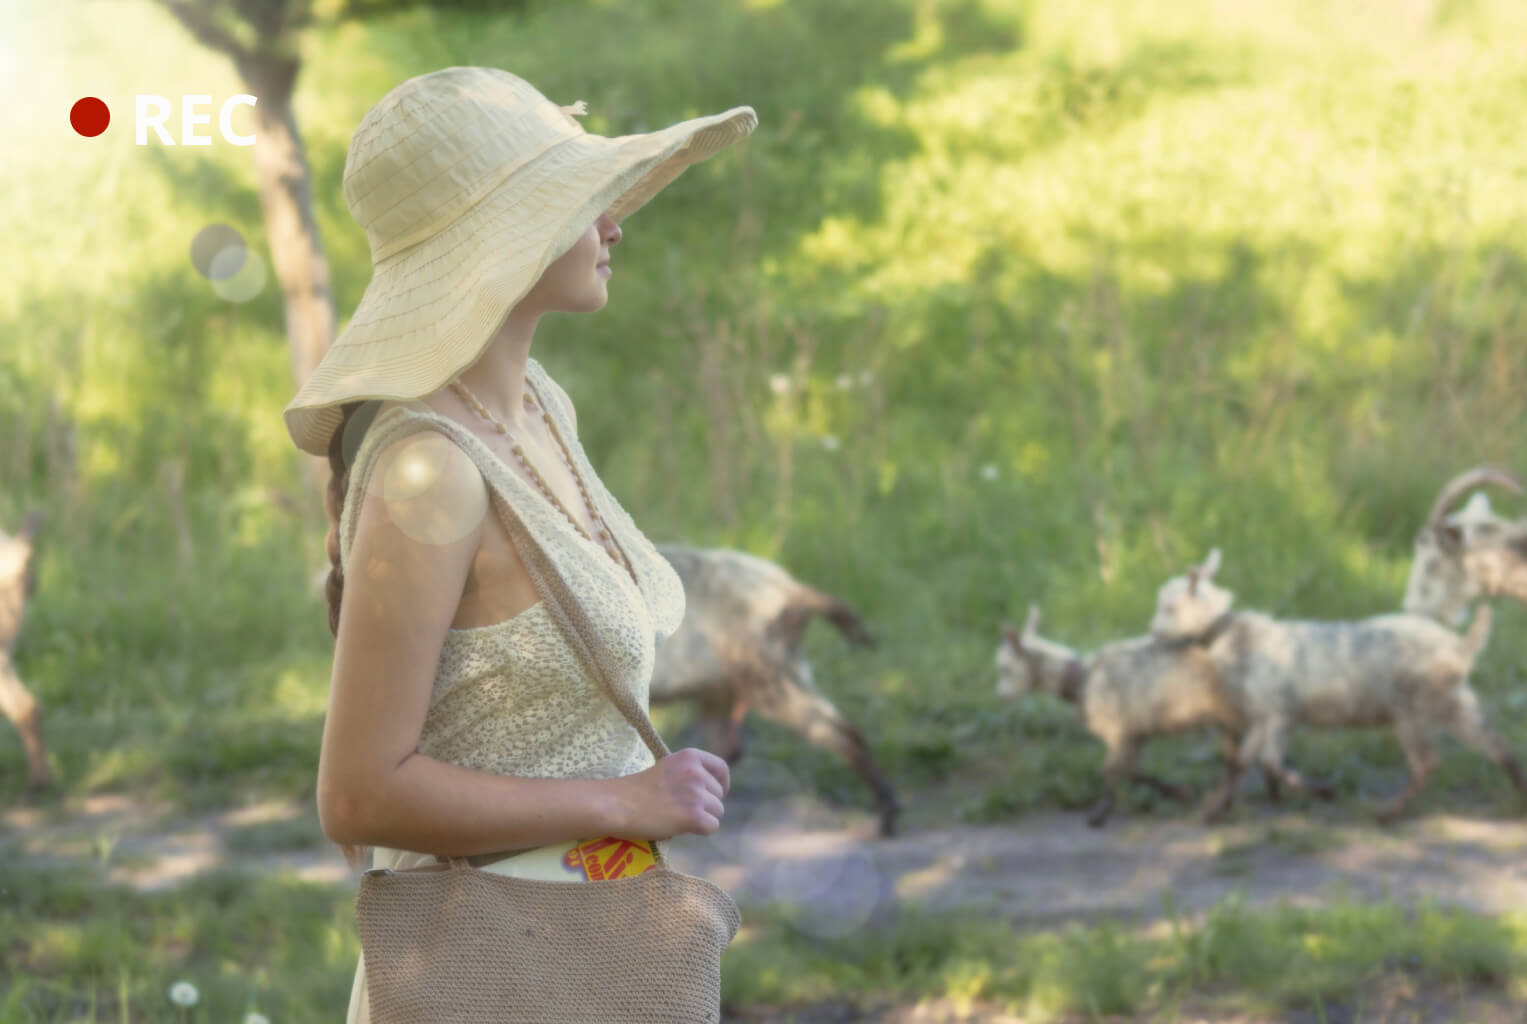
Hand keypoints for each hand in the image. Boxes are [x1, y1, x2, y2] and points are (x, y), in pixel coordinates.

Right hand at [609, 748, 729, 839]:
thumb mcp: (667, 768)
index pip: (722, 768)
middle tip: (680, 809)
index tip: (716, 793)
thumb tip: (714, 790)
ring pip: (718, 811)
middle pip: (719, 795)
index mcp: (690, 756)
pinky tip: (681, 827)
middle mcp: (696, 772)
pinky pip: (712, 827)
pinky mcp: (693, 815)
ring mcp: (695, 794)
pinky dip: (700, 831)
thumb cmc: (637, 789)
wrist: (617, 804)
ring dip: (702, 818)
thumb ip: (689, 772)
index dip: (722, 783)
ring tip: (677, 817)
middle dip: (705, 804)